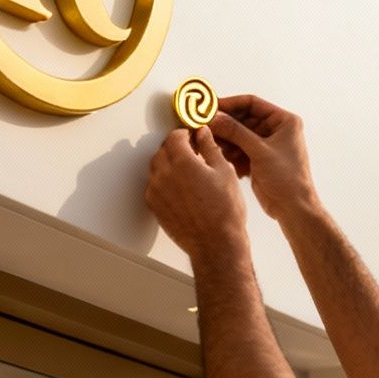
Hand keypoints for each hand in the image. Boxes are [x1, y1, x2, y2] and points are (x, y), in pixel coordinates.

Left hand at [145, 126, 248, 261]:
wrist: (216, 244)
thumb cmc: (224, 211)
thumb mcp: (224, 172)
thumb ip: (210, 148)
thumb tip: (203, 134)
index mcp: (182, 162)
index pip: (174, 137)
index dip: (185, 134)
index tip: (193, 137)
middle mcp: (164, 174)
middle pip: (162, 150)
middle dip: (175, 147)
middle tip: (191, 153)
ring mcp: (156, 191)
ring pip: (156, 167)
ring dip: (168, 163)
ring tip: (187, 171)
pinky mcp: (154, 206)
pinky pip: (154, 185)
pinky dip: (163, 181)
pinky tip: (180, 188)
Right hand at [209, 94, 319, 220]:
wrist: (293, 208)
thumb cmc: (286, 178)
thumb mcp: (260, 151)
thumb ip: (236, 132)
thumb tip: (215, 116)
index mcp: (284, 121)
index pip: (253, 103)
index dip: (231, 104)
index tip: (211, 106)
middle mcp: (276, 130)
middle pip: (244, 119)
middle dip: (226, 125)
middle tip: (205, 127)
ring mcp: (267, 145)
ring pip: (239, 135)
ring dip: (226, 141)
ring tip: (213, 146)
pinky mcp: (259, 159)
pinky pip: (240, 149)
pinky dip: (231, 153)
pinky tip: (224, 159)